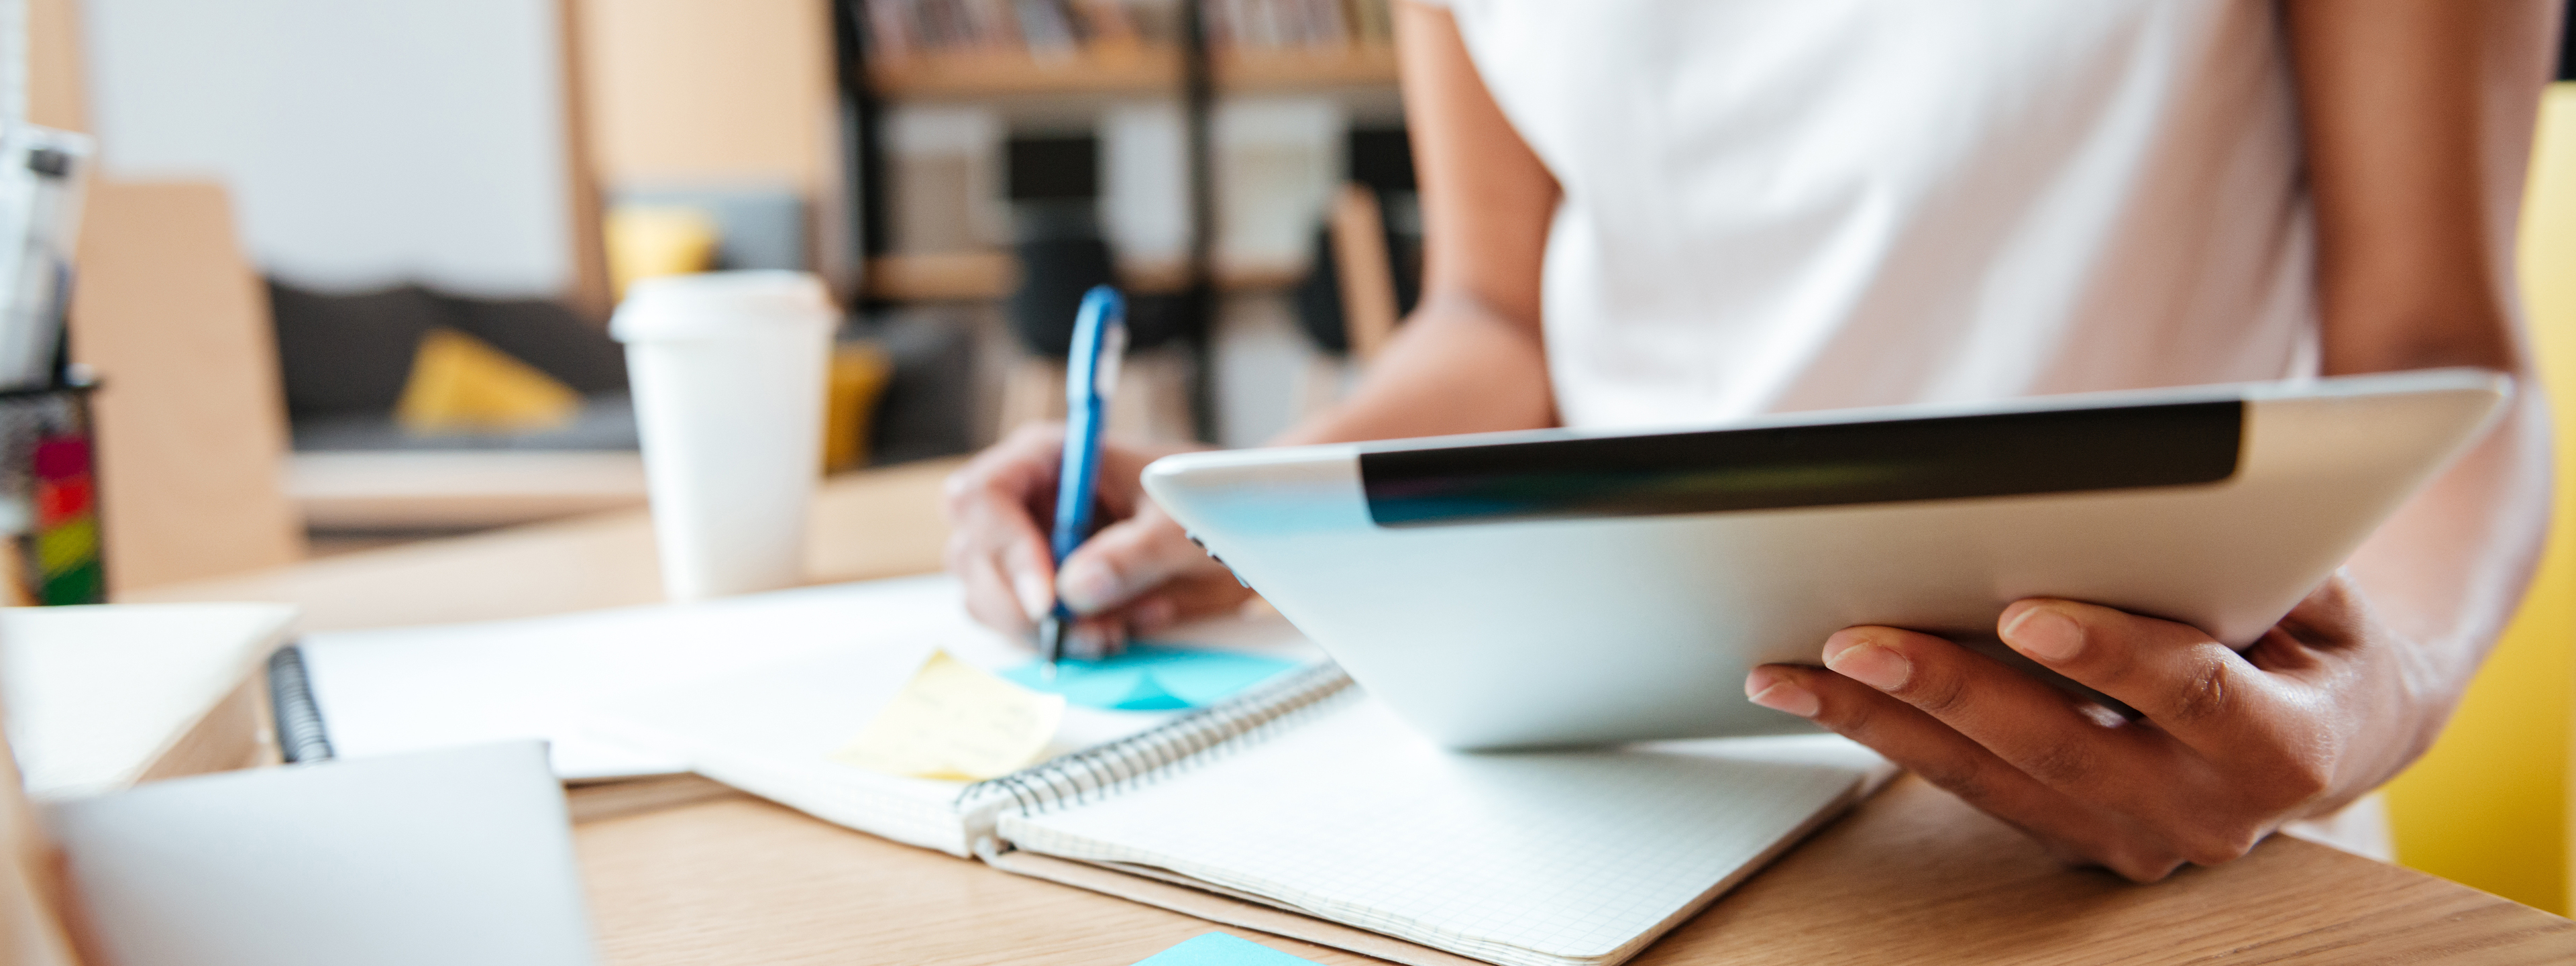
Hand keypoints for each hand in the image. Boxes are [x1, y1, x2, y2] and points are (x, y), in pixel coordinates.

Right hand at [941, 423, 1254, 655]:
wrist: (1231, 531)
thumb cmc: (1204, 505)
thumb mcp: (1181, 526)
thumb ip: (1133, 554)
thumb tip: (1075, 590)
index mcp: (1046, 458)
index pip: (983, 498)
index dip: (1006, 551)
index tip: (1049, 602)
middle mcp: (1023, 499)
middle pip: (973, 557)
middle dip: (1027, 608)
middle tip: (1095, 631)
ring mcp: (1025, 545)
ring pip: (989, 599)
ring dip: (1051, 630)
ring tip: (1123, 626)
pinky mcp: (1039, 587)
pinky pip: (1024, 625)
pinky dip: (1069, 639)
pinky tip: (1126, 625)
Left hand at [1742, 574, 2438, 880]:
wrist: (2341, 721)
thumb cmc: (2315, 624)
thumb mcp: (2317, 581)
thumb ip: (2242, 553)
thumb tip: (2143, 493)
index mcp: (2287, 745)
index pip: (2194, 695)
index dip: (2111, 657)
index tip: (2026, 613)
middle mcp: (2207, 813)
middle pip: (2062, 752)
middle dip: (1950, 692)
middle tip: (1855, 641)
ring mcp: (2134, 839)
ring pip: (1991, 781)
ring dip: (1882, 725)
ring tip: (1790, 671)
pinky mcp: (2073, 838)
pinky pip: (1969, 788)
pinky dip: (1884, 739)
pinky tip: (1811, 693)